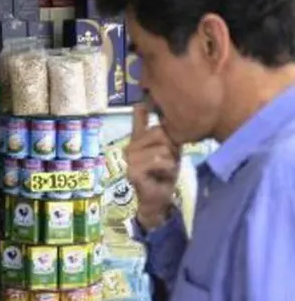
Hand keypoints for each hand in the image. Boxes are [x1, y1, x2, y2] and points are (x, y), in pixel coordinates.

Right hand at [125, 103, 179, 230]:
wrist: (158, 199)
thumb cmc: (163, 174)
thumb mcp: (168, 151)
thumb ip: (164, 134)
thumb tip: (161, 116)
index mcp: (138, 140)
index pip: (137, 120)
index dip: (140, 111)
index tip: (141, 101)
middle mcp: (129, 147)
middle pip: (159, 133)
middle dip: (170, 148)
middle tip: (168, 161)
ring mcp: (129, 159)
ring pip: (161, 148)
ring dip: (170, 161)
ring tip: (165, 170)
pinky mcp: (132, 171)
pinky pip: (159, 160)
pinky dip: (167, 168)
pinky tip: (163, 176)